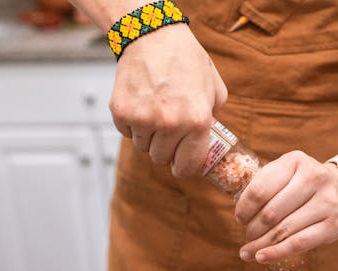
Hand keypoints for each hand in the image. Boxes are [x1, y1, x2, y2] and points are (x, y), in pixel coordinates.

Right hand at [109, 24, 226, 175]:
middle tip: (169, 130)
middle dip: (166, 148)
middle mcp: (170, 123)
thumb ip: (214, 119)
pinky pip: (127, 133)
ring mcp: (143, 119)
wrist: (153, 36)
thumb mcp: (216, 89)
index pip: (187, 166)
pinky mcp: (122, 112)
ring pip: (143, 148)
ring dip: (149, 137)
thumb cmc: (187, 61)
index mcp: (197, 121)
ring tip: (156, 113)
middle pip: (162, 159)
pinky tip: (142, 105)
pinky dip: (132, 125)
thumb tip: (208, 142)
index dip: (185, 167)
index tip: (182, 163)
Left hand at [235, 151, 337, 263]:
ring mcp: (327, 202)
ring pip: (283, 231)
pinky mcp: (334, 225)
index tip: (240, 219)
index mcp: (295, 161)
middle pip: (270, 213)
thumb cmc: (304, 185)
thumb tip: (240, 216)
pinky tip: (261, 257)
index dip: (244, 209)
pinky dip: (276, 253)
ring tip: (247, 252)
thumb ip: (263, 186)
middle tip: (248, 235)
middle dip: (253, 229)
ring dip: (260, 245)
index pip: (259, 190)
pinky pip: (299, 243)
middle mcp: (314, 178)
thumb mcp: (286, 173)